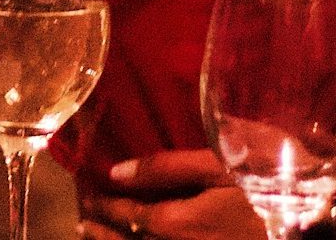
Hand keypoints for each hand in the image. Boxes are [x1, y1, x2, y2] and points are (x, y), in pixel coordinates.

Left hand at [78, 150, 264, 239]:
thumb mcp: (217, 163)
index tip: (85, 197)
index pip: (127, 216)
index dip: (102, 206)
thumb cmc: (269, 180)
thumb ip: (166, 167)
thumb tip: (117, 171)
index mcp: (181, 225)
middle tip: (83, 223)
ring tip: (99, 238)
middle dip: (103, 234)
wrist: (320, 215)